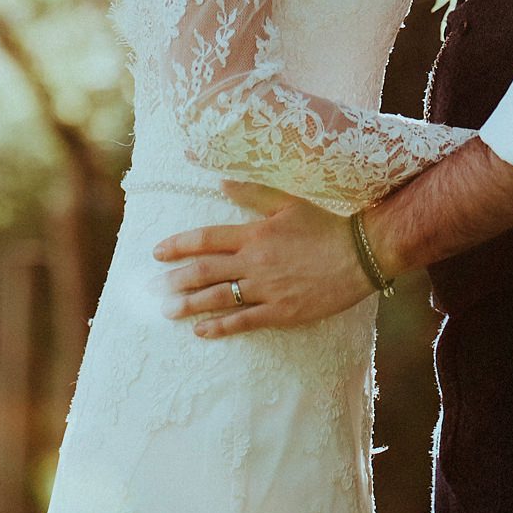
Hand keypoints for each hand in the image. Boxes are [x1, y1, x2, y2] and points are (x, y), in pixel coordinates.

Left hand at [152, 181, 372, 338]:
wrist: (361, 254)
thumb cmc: (326, 224)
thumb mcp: (288, 202)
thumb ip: (253, 193)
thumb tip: (220, 181)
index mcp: (255, 233)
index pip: (206, 238)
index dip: (179, 245)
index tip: (157, 252)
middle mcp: (255, 261)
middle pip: (205, 271)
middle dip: (174, 279)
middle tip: (151, 288)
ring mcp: (267, 289)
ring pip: (218, 298)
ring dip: (189, 304)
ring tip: (167, 311)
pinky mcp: (281, 312)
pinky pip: (243, 321)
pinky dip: (220, 326)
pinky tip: (202, 331)